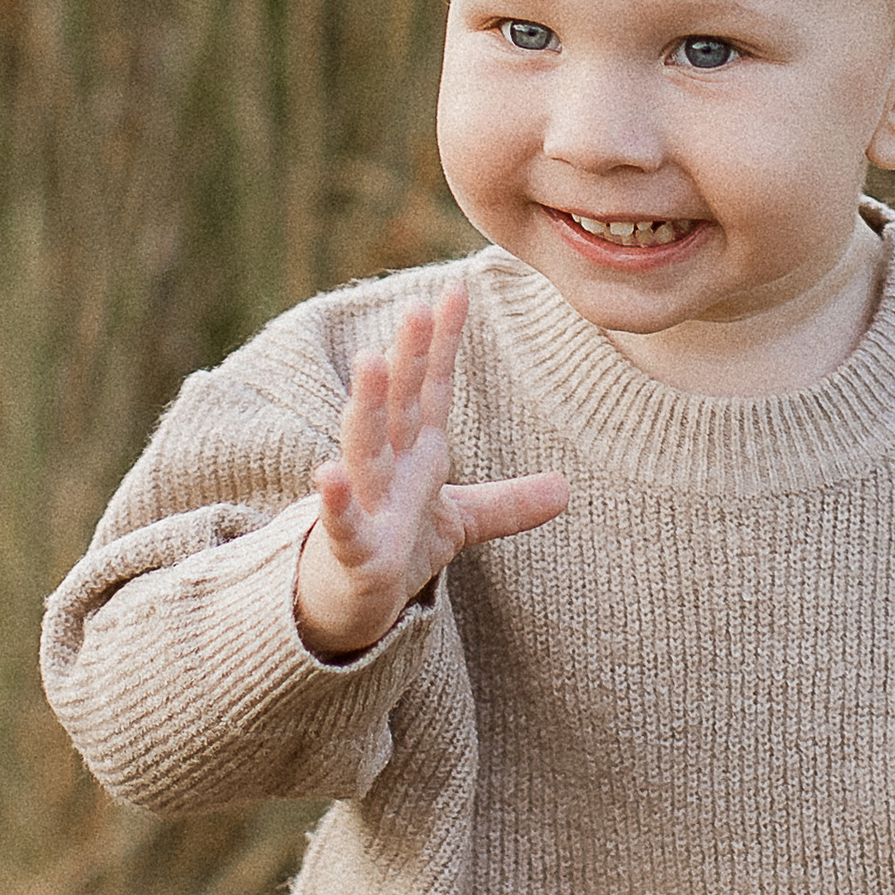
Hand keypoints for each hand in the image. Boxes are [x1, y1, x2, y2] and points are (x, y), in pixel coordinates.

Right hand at [292, 278, 566, 658]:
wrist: (348, 603)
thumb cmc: (394, 548)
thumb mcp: (459, 522)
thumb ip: (507, 504)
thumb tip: (566, 489)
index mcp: (415, 454)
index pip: (429, 389)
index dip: (441, 344)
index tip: (454, 292)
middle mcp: (386, 468)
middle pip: (397, 405)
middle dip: (406, 357)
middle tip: (416, 307)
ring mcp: (364, 504)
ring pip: (362, 448)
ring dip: (366, 406)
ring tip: (370, 362)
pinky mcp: (349, 549)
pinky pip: (340, 522)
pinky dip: (335, 501)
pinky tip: (328, 475)